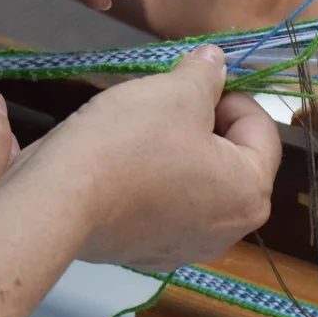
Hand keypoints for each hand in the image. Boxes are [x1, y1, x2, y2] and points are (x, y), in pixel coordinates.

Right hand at [0, 45, 280, 271]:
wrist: (57, 201)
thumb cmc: (128, 143)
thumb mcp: (175, 92)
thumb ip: (206, 74)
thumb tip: (216, 62)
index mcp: (250, 193)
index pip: (260, 128)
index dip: (229, 94)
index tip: (192, 83)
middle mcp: (229, 230)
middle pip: (230, 157)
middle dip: (203, 123)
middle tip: (165, 103)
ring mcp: (186, 248)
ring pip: (195, 180)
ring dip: (177, 150)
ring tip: (139, 131)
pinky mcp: (147, 254)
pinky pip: (164, 205)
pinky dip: (152, 181)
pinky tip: (121, 165)